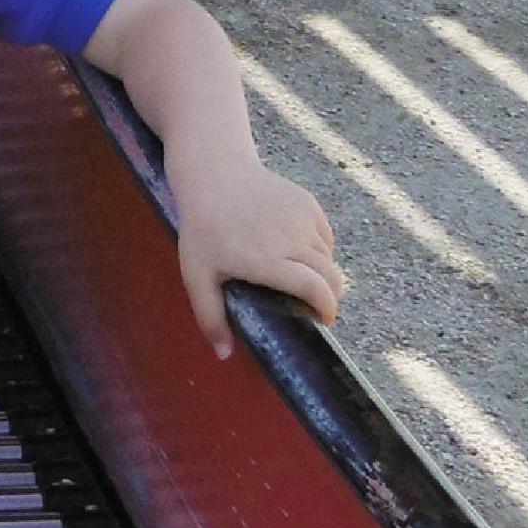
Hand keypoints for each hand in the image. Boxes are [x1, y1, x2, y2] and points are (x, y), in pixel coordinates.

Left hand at [171, 154, 343, 358]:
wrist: (214, 173)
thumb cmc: (202, 229)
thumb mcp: (197, 275)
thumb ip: (210, 317)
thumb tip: (225, 354)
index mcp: (267, 260)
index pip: (315, 290)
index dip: (326, 309)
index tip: (321, 322)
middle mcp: (291, 239)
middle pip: (330, 276)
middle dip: (331, 298)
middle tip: (318, 309)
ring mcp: (302, 218)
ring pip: (328, 256)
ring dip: (323, 273)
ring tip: (304, 282)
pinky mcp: (308, 203)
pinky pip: (324, 235)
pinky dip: (320, 250)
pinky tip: (301, 255)